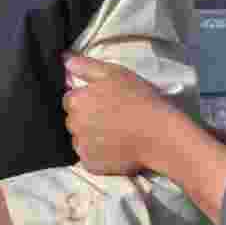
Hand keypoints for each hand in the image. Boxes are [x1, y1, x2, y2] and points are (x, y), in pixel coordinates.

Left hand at [62, 55, 180, 175]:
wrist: (161, 135)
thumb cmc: (139, 100)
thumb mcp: (114, 73)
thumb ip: (85, 66)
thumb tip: (64, 60)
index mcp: (76, 101)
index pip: (71, 99)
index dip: (87, 99)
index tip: (105, 102)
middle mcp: (73, 124)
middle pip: (73, 119)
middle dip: (87, 118)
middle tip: (113, 118)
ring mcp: (81, 146)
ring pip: (80, 138)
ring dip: (92, 136)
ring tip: (116, 133)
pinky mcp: (91, 164)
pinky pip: (89, 157)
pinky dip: (99, 154)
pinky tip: (116, 148)